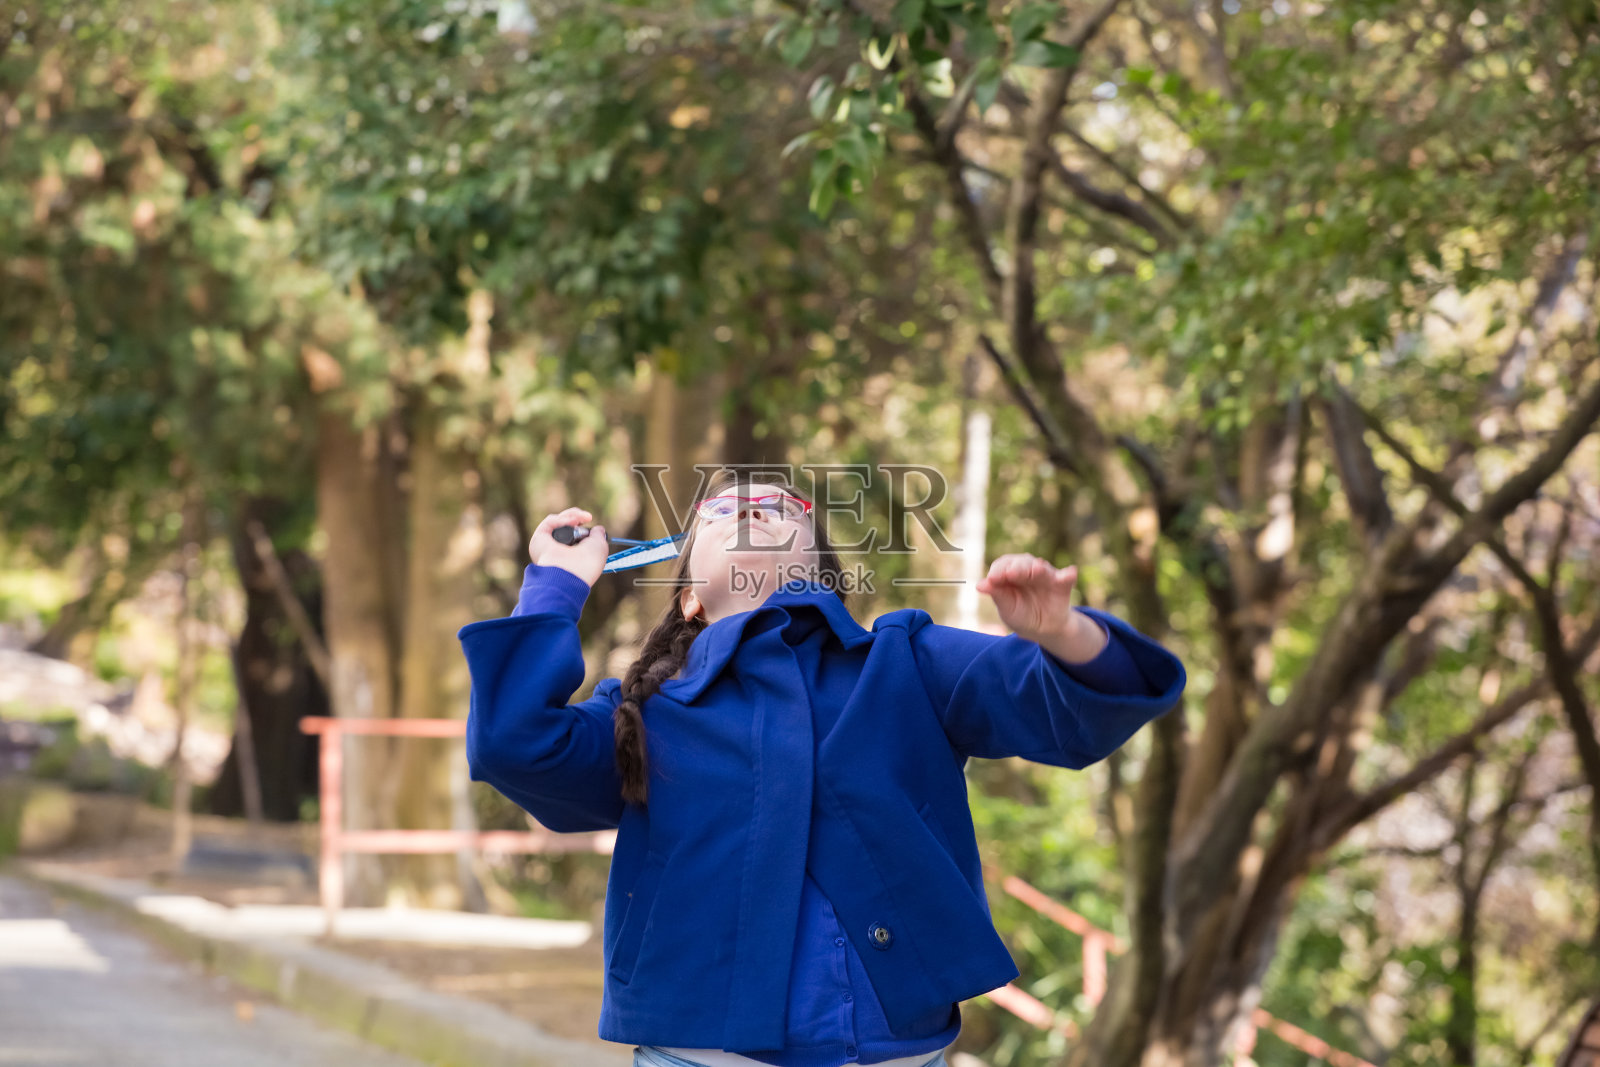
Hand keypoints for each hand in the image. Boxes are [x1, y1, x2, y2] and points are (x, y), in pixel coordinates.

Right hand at [529, 507, 608, 586]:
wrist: (570, 572)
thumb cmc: (586, 564)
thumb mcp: (600, 547)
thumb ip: (598, 535)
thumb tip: (598, 528)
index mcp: (572, 556)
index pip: (576, 536)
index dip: (583, 526)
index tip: (590, 520)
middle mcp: (559, 551)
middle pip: (565, 526)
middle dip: (576, 517)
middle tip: (587, 517)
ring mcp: (548, 545)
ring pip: (558, 522)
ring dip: (571, 516)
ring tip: (579, 520)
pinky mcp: (539, 539)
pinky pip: (550, 522)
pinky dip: (562, 519)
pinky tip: (571, 522)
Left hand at [976, 553, 1104, 661]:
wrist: (1043, 629)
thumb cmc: (1021, 615)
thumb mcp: (1006, 608)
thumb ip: (997, 595)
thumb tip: (979, 585)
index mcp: (1010, 573)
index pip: (1002, 565)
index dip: (998, 571)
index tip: (993, 578)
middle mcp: (1027, 570)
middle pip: (1021, 563)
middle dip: (1017, 567)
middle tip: (1012, 573)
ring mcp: (1045, 575)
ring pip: (1041, 568)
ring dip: (1039, 568)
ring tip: (1037, 570)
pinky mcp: (1062, 584)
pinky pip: (1066, 577)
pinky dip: (1068, 574)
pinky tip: (1070, 573)